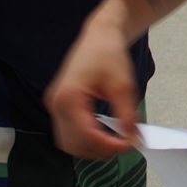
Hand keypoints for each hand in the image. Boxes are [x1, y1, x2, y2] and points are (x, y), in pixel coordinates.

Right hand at [45, 19, 141, 160]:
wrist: (98, 36)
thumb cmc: (109, 54)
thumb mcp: (123, 86)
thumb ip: (127, 116)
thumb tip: (132, 140)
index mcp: (69, 97)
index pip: (86, 135)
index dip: (109, 146)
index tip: (129, 145)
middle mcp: (56, 104)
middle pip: (73, 144)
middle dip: (99, 151)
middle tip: (124, 145)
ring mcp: (54, 105)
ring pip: (67, 143)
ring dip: (90, 149)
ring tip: (114, 143)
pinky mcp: (58, 106)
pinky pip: (67, 133)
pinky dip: (84, 140)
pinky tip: (103, 136)